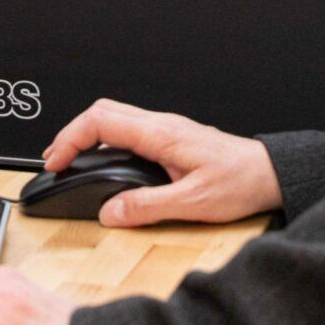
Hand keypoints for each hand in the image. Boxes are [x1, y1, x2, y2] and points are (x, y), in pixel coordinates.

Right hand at [42, 98, 281, 226]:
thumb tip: (111, 212)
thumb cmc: (241, 182)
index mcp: (161, 134)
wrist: (269, 173)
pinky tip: (104, 163)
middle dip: (71, 134)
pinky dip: (105, 142)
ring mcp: (165, 129)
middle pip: (102, 111)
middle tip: (55, 162)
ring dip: (87, 136)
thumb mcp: (193, 203)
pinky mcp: (171, 138)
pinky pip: (128, 129)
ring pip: (114, 118)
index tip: (56, 163)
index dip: (70, 139)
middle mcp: (161, 125)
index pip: (101, 122)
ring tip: (71, 162)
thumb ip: (148, 207)